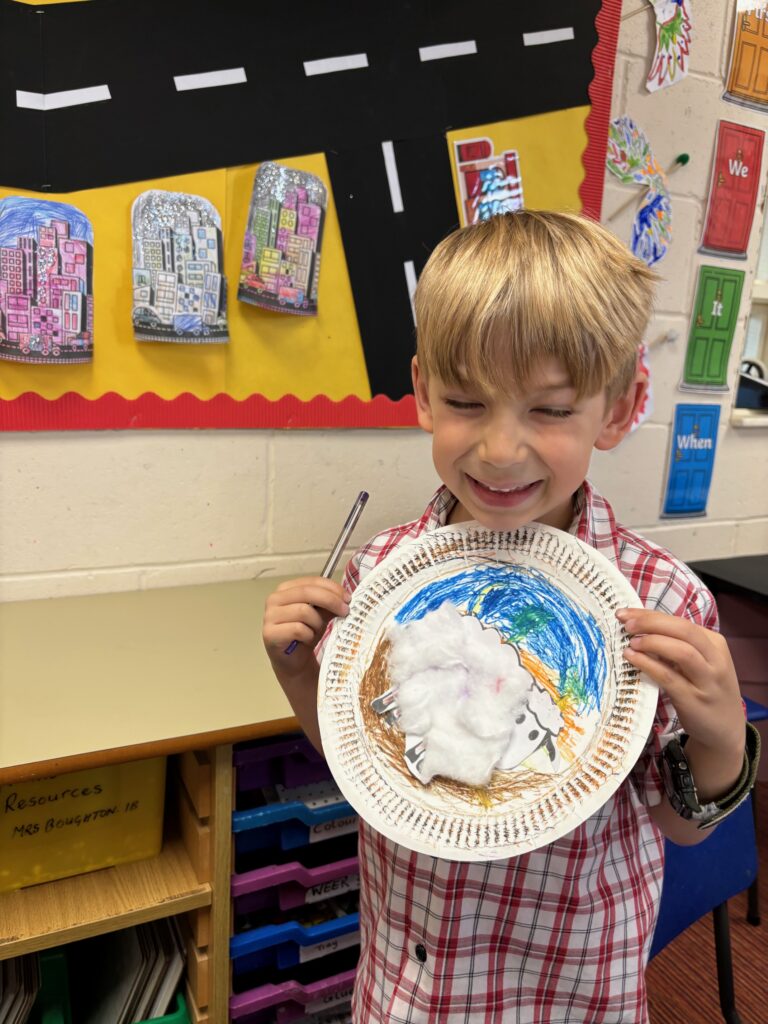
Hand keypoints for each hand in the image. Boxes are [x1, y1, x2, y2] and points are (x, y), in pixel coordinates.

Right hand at [262, 577, 349, 679]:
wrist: (293, 661)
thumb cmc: (305, 634)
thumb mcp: (320, 615)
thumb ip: (328, 604)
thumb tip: (344, 598)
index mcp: (286, 589)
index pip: (311, 581)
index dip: (332, 588)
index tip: (348, 598)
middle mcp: (274, 599)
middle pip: (307, 592)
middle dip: (330, 601)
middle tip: (345, 611)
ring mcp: (269, 616)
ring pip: (304, 611)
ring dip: (317, 623)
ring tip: (316, 631)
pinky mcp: (270, 633)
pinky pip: (298, 629)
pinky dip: (309, 635)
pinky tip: (307, 640)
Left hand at [617, 608, 744, 757]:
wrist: (725, 729)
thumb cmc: (705, 690)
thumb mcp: (700, 663)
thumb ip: (678, 645)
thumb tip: (640, 626)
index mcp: (715, 644)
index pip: (681, 621)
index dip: (651, 614)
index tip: (626, 613)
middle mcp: (715, 659)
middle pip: (684, 630)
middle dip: (652, 623)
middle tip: (626, 623)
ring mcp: (707, 681)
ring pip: (682, 652)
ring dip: (653, 642)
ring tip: (630, 642)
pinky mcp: (694, 700)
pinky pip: (669, 678)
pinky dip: (649, 665)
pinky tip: (633, 659)